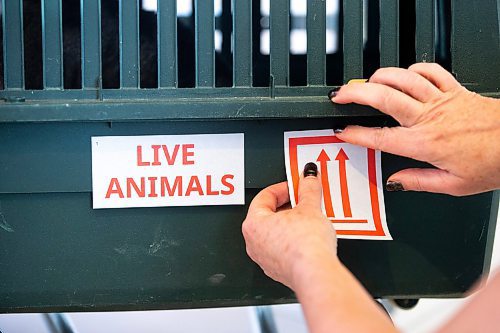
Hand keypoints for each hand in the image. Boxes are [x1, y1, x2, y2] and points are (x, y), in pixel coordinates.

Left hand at [242, 170, 336, 288]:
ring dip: (291, 223)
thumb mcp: (310, 207)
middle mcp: (254, 242)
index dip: (283, 187)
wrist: (315, 272)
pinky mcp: (278, 270)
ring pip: (276, 233)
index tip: (296, 186)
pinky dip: (294, 240)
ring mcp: (264, 258)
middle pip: (268, 215)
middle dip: (288, 205)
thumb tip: (308, 179)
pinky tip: (309, 237)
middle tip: (304, 199)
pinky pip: (283, 248)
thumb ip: (308, 189)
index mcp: (253, 224)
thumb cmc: (304, 245)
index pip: (264, 196)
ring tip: (310, 218)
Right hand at [331, 63, 499, 195]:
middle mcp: (431, 118)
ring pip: (403, 79)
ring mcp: (443, 100)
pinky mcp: (456, 90)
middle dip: (356, 94)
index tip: (342, 131)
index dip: (356, 134)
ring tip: (364, 82)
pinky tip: (404, 74)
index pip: (381, 137)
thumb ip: (419, 182)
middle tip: (340, 95)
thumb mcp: (454, 185)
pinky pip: (431, 71)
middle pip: (384, 98)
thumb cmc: (494, 163)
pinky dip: (413, 69)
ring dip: (379, 77)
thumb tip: (395, 182)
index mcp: (427, 144)